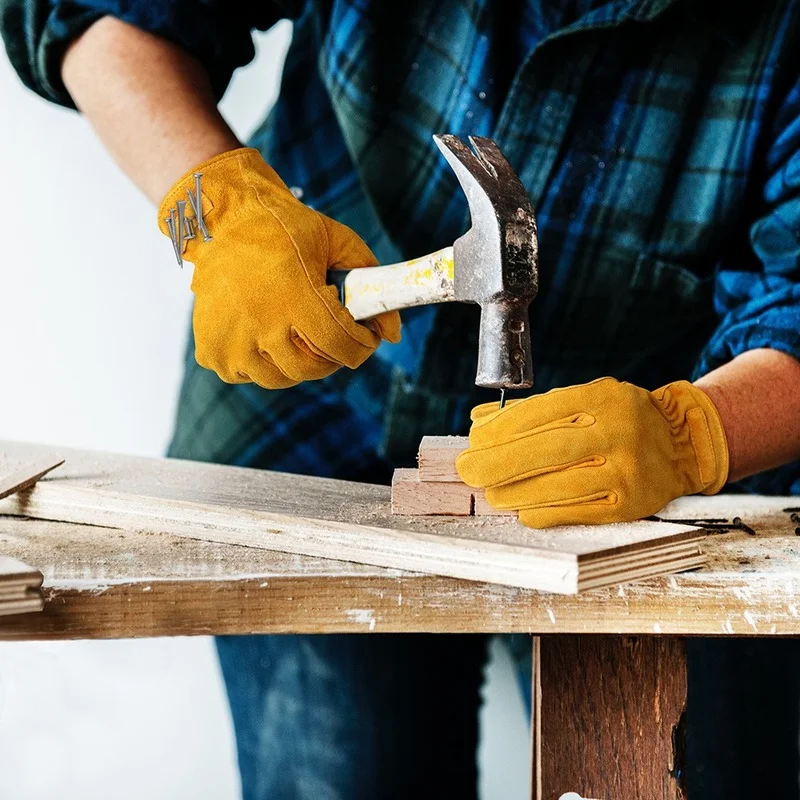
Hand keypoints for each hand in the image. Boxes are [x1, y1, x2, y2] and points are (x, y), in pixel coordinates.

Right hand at [158, 148, 400, 387]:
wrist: (223, 220)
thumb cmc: (285, 229)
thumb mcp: (337, 241)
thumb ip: (372, 281)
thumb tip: (394, 333)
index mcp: (295, 296)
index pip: (340, 346)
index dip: (362, 345)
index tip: (367, 336)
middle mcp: (260, 324)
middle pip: (311, 368)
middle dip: (334, 355)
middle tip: (335, 336)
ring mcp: (231, 341)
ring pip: (280, 378)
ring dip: (297, 363)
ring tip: (301, 336)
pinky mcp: (211, 348)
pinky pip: (246, 375)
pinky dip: (261, 363)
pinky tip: (267, 336)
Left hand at [455, 377, 728, 527]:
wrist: (682, 443)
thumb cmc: (619, 418)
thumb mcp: (585, 399)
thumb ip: (533, 411)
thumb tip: (479, 421)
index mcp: (604, 398)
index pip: (544, 411)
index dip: (503, 428)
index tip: (474, 440)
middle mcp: (618, 432)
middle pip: (549, 450)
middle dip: (500, 462)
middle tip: (469, 470)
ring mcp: (626, 470)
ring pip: (559, 486)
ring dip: (515, 492)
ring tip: (491, 492)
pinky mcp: (630, 505)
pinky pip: (577, 512)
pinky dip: (543, 512)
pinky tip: (522, 510)